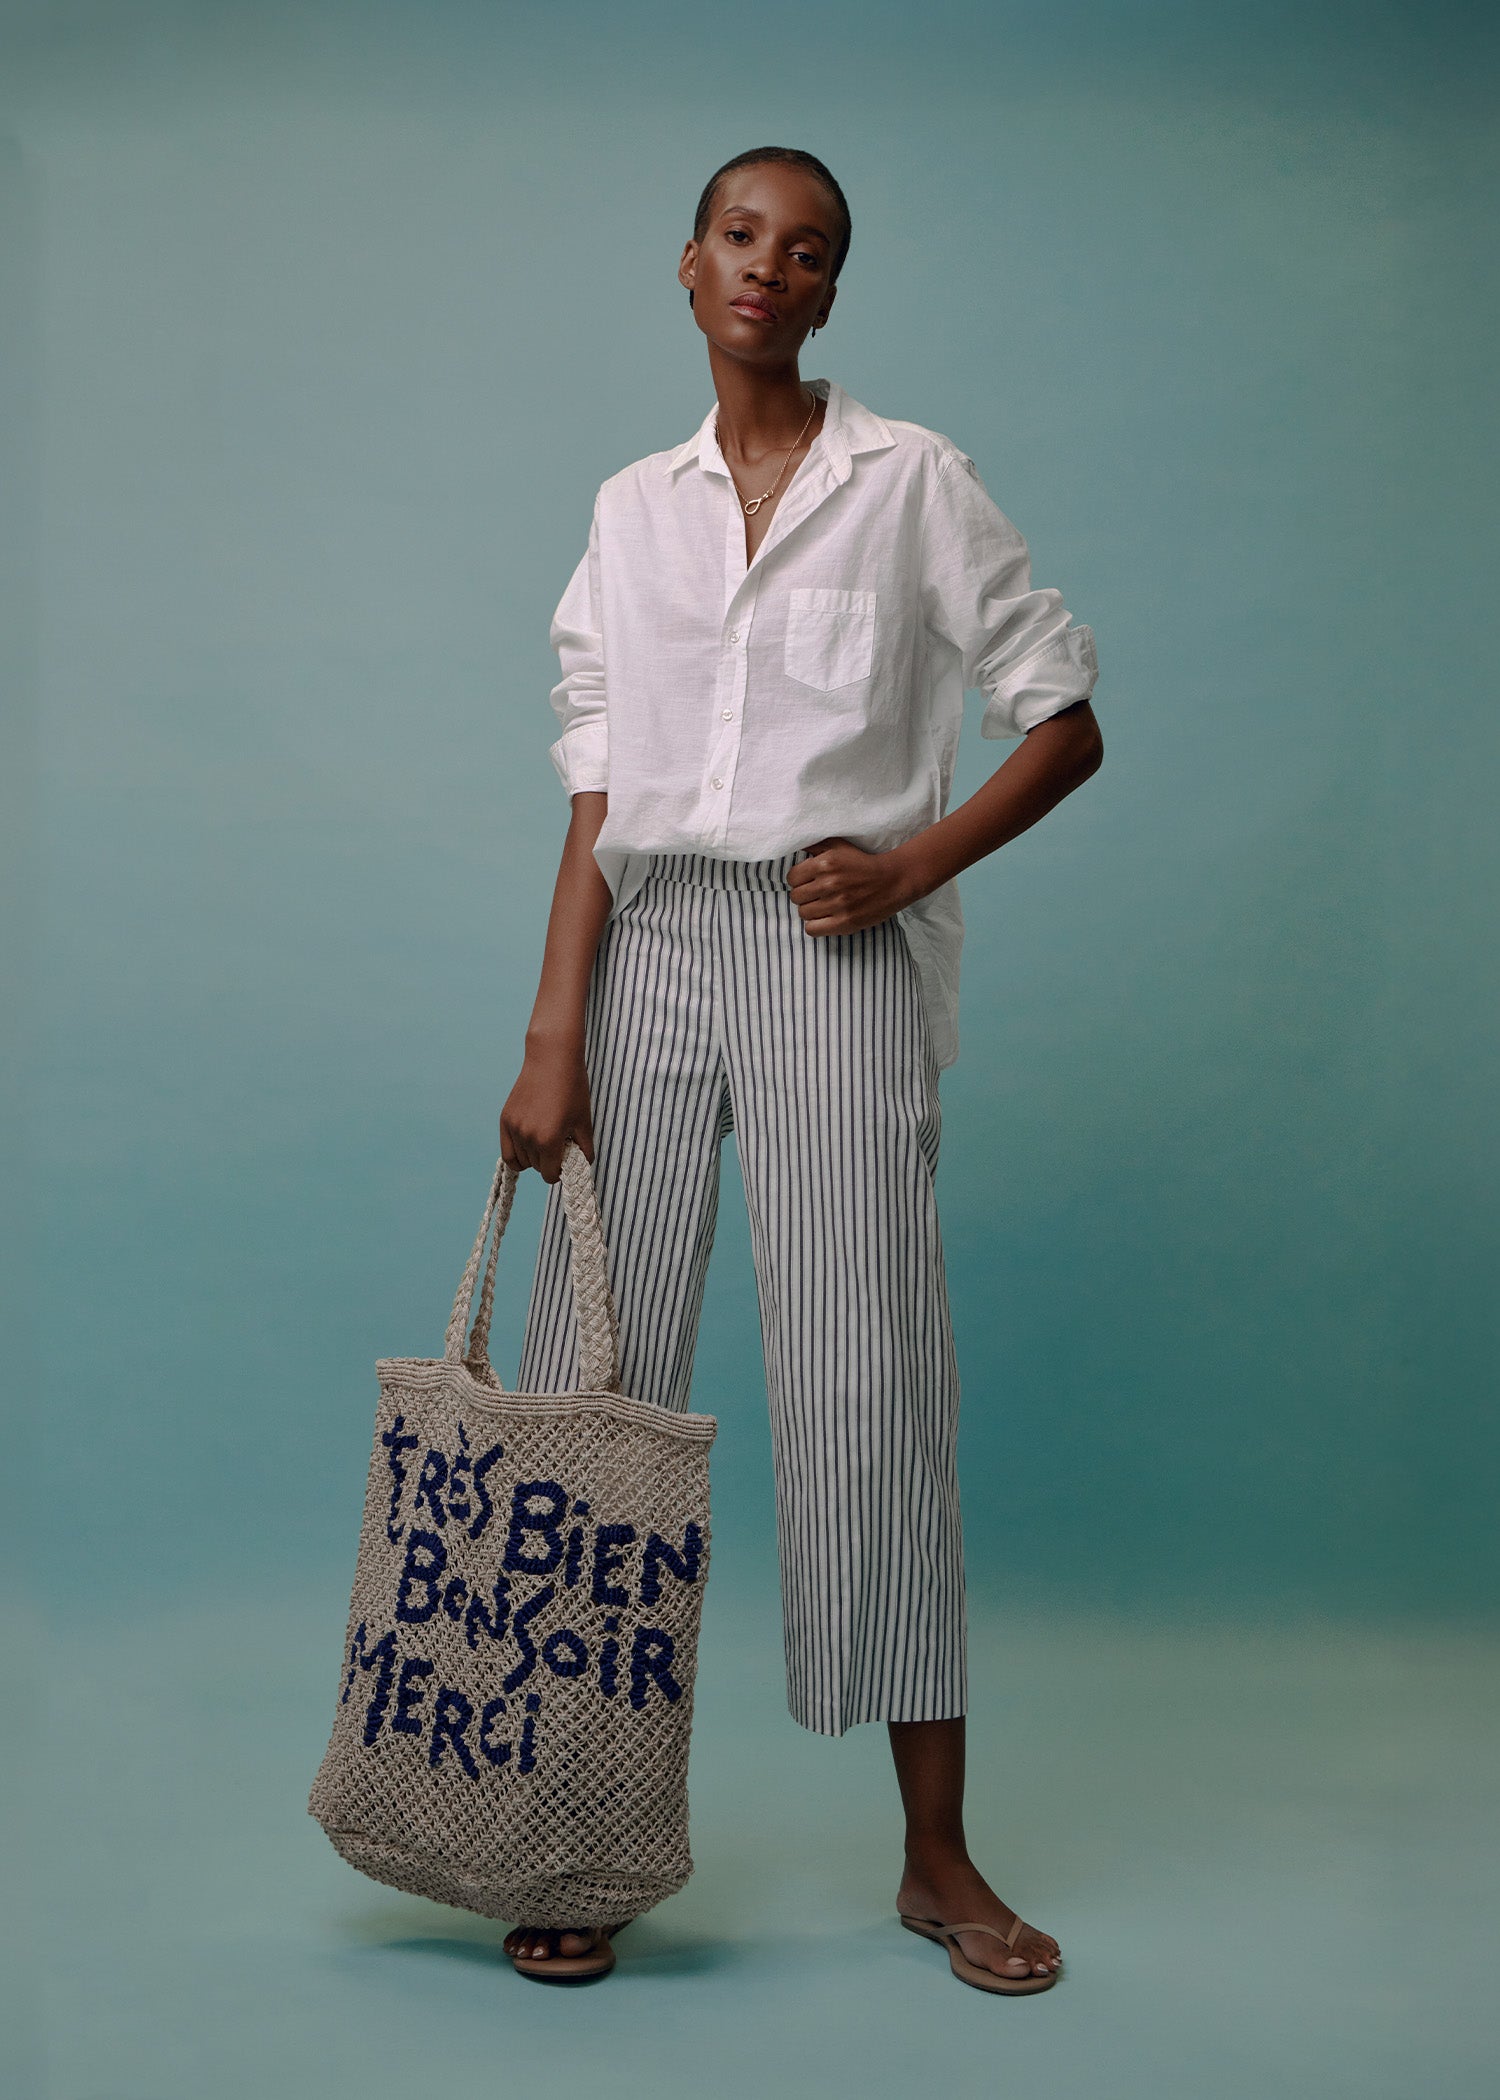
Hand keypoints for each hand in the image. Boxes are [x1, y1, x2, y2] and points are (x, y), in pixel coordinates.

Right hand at [499, 1041, 595, 1183]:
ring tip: (545, 1140)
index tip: (566, 1161)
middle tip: (558, 1146)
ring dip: (533, 1157)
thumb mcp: (584, 1120)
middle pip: (537, 1168)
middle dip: (548, 1162)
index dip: (560, 1172)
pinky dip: (517, 1153)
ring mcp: (514, 1128)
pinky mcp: (505, 1119)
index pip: (550, 1175)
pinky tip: (528, 1146)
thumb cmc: (572, 1087)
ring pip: (521, 1160)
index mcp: (548, 1140)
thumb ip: (585, 1148)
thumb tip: (583, 1165)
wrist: (551, 1058)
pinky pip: (507, 1151)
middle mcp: (527, 1137)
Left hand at [785, 836, 921, 935]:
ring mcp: (837, 904)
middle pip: (796, 897)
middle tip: (816, 894)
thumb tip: (793, 843)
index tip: (808, 881)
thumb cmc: (863, 863)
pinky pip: (812, 929)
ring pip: (803, 913)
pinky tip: (824, 918)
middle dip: (804, 895)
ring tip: (822, 905)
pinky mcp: (845, 922)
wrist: (893, 880)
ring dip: (810, 910)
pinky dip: (815, 925)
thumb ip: (815, 844)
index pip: (792, 878)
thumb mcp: (839, 846)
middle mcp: (829, 883)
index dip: (798, 880)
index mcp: (825, 863)